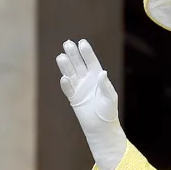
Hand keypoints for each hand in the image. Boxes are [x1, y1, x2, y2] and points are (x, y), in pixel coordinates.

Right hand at [56, 39, 126, 169]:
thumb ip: (104, 85)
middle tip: (67, 44)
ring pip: (71, 74)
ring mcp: (79, 88)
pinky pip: (68, 89)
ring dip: (66, 66)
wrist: (101, 127)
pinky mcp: (73, 98)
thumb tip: (101, 73)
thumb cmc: (108, 111)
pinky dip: (65, 84)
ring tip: (61, 56)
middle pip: (78, 64)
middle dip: (73, 54)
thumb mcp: (109, 97)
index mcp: (97, 76)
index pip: (91, 61)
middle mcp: (87, 80)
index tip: (81, 42)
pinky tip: (63, 77)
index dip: (86, 52)